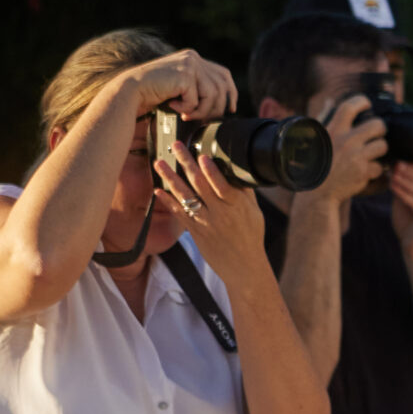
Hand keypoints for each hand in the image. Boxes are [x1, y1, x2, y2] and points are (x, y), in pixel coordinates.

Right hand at [124, 50, 235, 121]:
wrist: (130, 90)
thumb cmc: (154, 92)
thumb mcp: (180, 86)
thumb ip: (198, 86)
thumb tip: (224, 103)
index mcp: (193, 58)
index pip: (223, 74)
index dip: (231, 92)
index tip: (230, 109)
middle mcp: (193, 58)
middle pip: (221, 86)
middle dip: (216, 107)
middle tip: (203, 118)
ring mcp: (189, 64)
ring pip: (212, 95)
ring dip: (201, 111)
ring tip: (185, 114)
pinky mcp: (184, 74)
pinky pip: (196, 100)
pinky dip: (187, 109)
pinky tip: (173, 107)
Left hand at [156, 148, 267, 283]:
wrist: (244, 266)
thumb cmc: (251, 237)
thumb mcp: (254, 213)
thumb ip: (244, 193)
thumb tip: (235, 170)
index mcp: (237, 207)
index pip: (223, 185)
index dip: (211, 170)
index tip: (201, 155)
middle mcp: (220, 213)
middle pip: (200, 184)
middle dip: (187, 163)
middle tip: (176, 146)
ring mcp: (206, 222)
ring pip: (185, 196)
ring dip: (170, 178)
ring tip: (159, 163)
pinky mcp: (195, 232)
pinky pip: (179, 214)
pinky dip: (168, 201)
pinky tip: (158, 190)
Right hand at [311, 93, 389, 204]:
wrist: (317, 191)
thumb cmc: (315, 162)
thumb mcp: (317, 138)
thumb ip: (325, 118)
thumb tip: (330, 101)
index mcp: (333, 130)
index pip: (349, 107)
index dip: (361, 101)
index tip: (367, 104)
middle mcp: (346, 141)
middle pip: (378, 125)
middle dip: (380, 129)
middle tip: (377, 134)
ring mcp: (356, 157)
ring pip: (383, 146)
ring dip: (380, 150)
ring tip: (372, 154)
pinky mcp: (363, 172)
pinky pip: (381, 167)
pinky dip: (376, 170)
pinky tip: (367, 171)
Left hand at [388, 161, 412, 252]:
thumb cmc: (410, 221)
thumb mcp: (408, 198)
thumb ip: (406, 184)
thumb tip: (397, 164)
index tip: (402, 157)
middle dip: (410, 170)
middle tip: (396, 164)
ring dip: (404, 180)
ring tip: (391, 174)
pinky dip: (402, 193)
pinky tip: (392, 186)